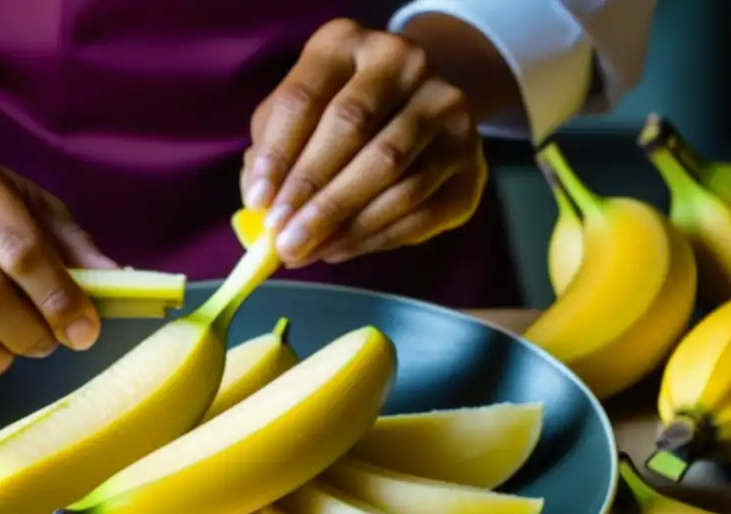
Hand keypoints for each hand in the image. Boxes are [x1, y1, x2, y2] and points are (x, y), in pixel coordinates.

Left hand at [241, 18, 487, 267]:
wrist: (420, 107)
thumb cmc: (341, 113)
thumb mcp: (301, 115)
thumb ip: (274, 151)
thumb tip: (262, 209)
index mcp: (348, 43)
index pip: (305, 98)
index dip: (279, 155)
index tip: (260, 203)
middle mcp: (405, 63)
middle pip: (352, 129)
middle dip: (312, 194)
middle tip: (284, 239)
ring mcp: (446, 108)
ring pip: (391, 173)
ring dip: (343, 223)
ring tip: (307, 252)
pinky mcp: (470, 158)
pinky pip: (420, 208)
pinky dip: (374, 236)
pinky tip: (340, 249)